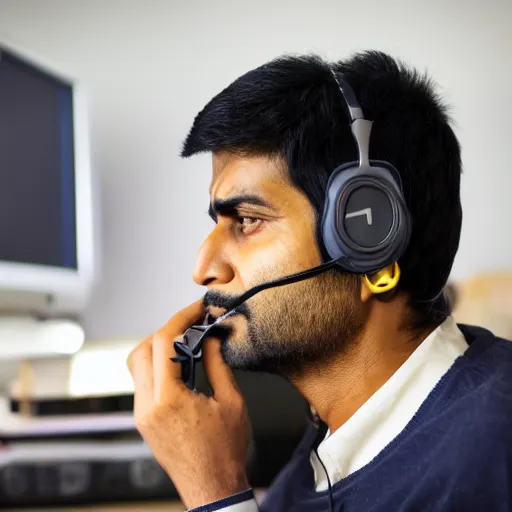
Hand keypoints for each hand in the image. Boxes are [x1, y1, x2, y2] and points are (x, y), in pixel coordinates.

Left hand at [127, 299, 251, 509]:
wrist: (212, 489)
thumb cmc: (225, 451)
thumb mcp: (231, 401)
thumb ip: (217, 364)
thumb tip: (210, 338)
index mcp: (168, 399)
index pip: (163, 343)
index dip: (181, 319)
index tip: (197, 309)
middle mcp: (147, 406)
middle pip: (141, 350)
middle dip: (165, 330)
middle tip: (191, 324)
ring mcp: (142, 415)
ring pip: (138, 365)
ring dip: (159, 347)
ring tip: (188, 343)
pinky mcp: (144, 421)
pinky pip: (143, 382)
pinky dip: (159, 366)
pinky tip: (181, 366)